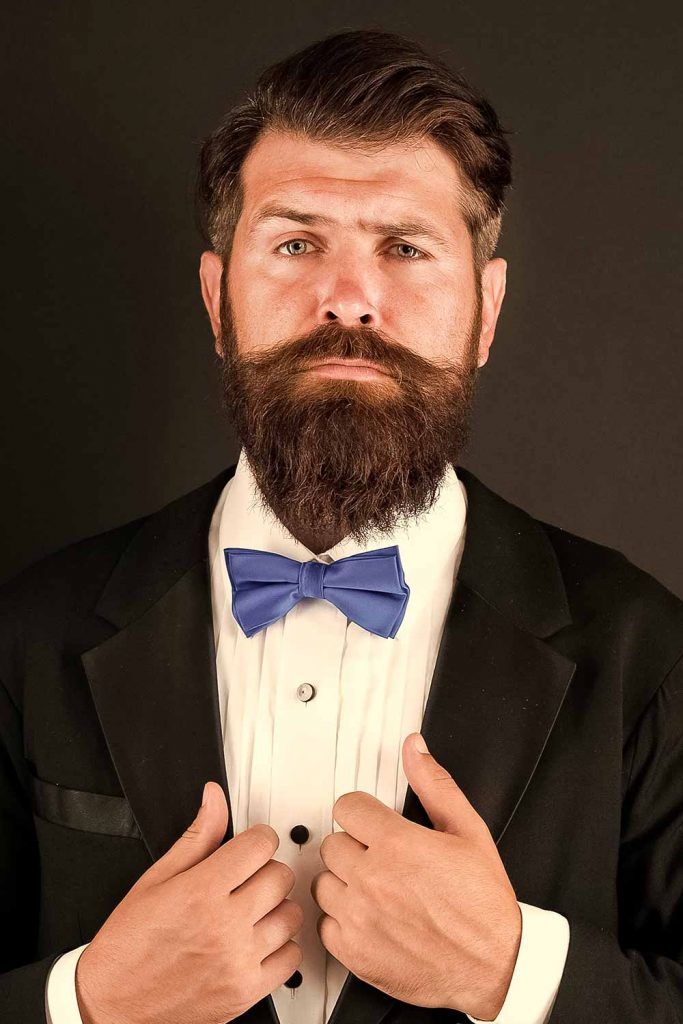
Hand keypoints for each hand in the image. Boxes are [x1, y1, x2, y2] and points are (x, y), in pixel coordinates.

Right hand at [75, 783, 302, 1023]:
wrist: (113, 1005)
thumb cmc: (130, 945)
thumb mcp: (156, 880)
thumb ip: (196, 837)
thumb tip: (214, 799)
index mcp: (201, 892)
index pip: (260, 844)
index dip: (257, 838)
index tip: (250, 845)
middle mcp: (224, 926)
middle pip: (280, 876)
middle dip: (265, 870)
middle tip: (246, 880)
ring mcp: (238, 961)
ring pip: (291, 914)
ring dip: (276, 908)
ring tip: (251, 911)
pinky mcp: (247, 992)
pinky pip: (292, 958)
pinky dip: (282, 947)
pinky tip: (259, 941)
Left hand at [310, 732, 521, 1020]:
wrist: (495, 965)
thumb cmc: (483, 904)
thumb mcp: (468, 831)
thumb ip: (434, 784)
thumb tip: (414, 750)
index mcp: (397, 844)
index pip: (347, 806)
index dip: (364, 813)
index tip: (375, 824)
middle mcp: (372, 879)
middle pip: (333, 843)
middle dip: (356, 846)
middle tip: (383, 859)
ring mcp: (359, 918)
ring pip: (323, 882)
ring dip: (345, 882)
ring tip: (376, 888)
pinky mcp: (354, 953)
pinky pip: (325, 924)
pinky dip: (343, 921)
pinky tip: (370, 918)